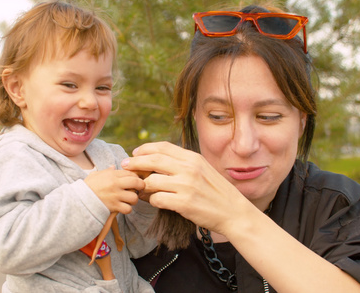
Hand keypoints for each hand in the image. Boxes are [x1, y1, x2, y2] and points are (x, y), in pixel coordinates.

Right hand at [84, 166, 144, 213]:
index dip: (135, 176)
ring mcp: (115, 196)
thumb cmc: (87, 187)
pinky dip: (127, 209)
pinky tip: (123, 207)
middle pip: (137, 183)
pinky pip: (128, 209)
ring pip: (134, 197)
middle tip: (138, 189)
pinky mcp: (114, 207)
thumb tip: (113, 166)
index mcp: (112, 175)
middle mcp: (116, 184)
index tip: (134, 180)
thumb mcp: (96, 175)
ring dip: (133, 199)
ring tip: (129, 200)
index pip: (131, 173)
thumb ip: (106, 171)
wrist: (79, 200)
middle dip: (140, 186)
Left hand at [121, 142, 250, 233]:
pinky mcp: (183, 204)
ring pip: (151, 181)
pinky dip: (152, 201)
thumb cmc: (217, 191)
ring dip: (143, 186)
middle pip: (152, 160)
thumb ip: (183, 163)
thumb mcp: (203, 169)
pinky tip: (155, 202)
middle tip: (125, 167)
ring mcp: (186, 186)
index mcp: (193, 158)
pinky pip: (157, 199)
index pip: (163, 147)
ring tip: (142, 190)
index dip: (145, 148)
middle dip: (135, 163)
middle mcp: (188, 169)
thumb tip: (158, 159)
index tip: (135, 153)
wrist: (234, 212)